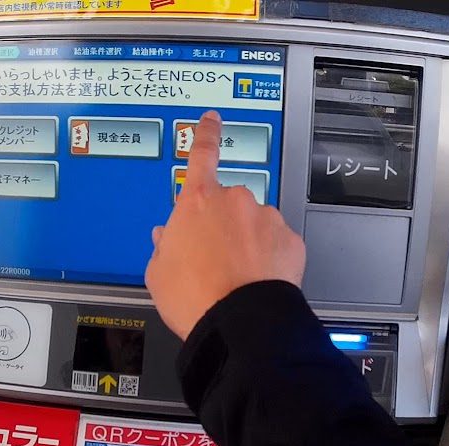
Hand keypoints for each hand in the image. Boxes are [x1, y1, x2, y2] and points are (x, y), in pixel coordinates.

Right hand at [145, 111, 305, 339]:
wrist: (239, 323)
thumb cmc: (195, 297)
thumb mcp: (158, 273)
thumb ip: (164, 247)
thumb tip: (167, 238)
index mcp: (197, 202)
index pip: (201, 155)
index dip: (205, 134)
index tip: (211, 120)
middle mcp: (234, 201)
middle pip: (228, 203)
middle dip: (223, 224)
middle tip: (214, 258)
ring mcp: (266, 218)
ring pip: (255, 223)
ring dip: (247, 241)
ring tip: (236, 275)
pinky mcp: (290, 241)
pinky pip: (277, 243)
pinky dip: (269, 257)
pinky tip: (257, 279)